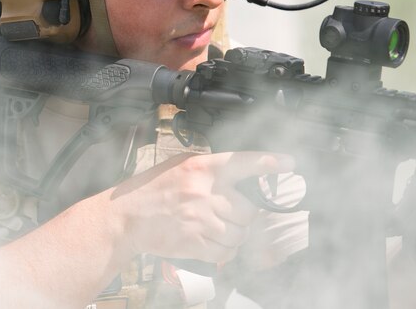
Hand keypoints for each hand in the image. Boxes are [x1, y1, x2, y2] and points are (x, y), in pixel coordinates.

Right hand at [109, 151, 294, 263]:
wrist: (127, 217)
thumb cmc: (153, 189)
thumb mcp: (180, 166)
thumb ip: (210, 169)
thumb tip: (241, 176)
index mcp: (202, 168)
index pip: (242, 162)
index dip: (269, 163)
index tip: (289, 163)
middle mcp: (204, 192)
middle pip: (248, 210)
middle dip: (243, 216)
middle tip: (227, 214)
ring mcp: (201, 220)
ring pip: (240, 234)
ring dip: (233, 235)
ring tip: (213, 228)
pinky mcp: (196, 243)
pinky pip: (226, 252)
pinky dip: (224, 251)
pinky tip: (208, 241)